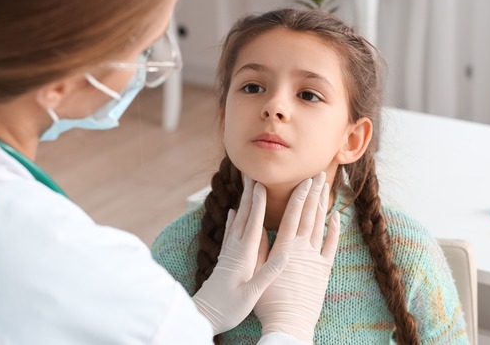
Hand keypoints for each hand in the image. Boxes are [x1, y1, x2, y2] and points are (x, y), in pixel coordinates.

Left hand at [193, 176, 289, 334]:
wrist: (204, 315)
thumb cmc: (229, 308)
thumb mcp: (252, 294)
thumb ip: (267, 273)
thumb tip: (285, 254)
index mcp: (243, 256)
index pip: (253, 224)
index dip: (258, 204)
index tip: (261, 184)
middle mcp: (235, 249)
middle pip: (243, 216)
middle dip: (249, 194)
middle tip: (252, 173)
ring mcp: (228, 252)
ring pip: (237, 221)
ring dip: (243, 201)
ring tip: (246, 185)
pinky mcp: (225, 257)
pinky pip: (230, 231)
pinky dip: (233, 218)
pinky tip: (233, 211)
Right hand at [253, 173, 340, 341]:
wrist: (289, 323)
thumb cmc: (268, 301)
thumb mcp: (256, 272)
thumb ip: (258, 249)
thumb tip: (256, 227)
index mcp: (284, 247)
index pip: (293, 214)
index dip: (299, 195)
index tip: (304, 179)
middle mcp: (302, 249)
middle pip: (308, 215)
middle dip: (313, 192)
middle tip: (318, 174)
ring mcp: (315, 259)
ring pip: (320, 226)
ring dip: (323, 205)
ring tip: (325, 188)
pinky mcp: (323, 270)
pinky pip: (331, 246)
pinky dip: (334, 230)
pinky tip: (336, 217)